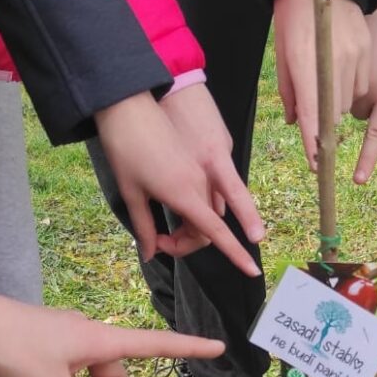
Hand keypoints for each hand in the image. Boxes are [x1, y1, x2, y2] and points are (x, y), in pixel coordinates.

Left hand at [96, 92, 262, 276]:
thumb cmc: (126, 149)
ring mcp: (200, 172)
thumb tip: (149, 255)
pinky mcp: (197, 162)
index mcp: (184, 193)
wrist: (129, 106)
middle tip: (157, 242)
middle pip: (208, 228)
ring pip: (206, 212)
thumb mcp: (131, 194)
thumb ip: (145, 228)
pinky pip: (204, 195)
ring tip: (158, 227)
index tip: (251, 271)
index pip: (214, 232)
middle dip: (188, 243)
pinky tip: (167, 204)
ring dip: (188, 226)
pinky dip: (191, 209)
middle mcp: (199, 183)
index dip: (235, 254)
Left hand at [273, 0, 369, 170]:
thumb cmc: (292, 20)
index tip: (316, 162)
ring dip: (337, 109)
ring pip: (349, 102)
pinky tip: (340, 78)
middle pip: (333, 113)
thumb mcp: (282, 55)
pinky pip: (361, 86)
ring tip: (325, 93)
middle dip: (324, 127)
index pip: (312, 113)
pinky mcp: (366, 51)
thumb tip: (295, 122)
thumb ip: (289, 92)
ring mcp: (354, 55)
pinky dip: (350, 92)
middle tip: (316, 135)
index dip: (314, 141)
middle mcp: (334, 62)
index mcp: (305, 62)